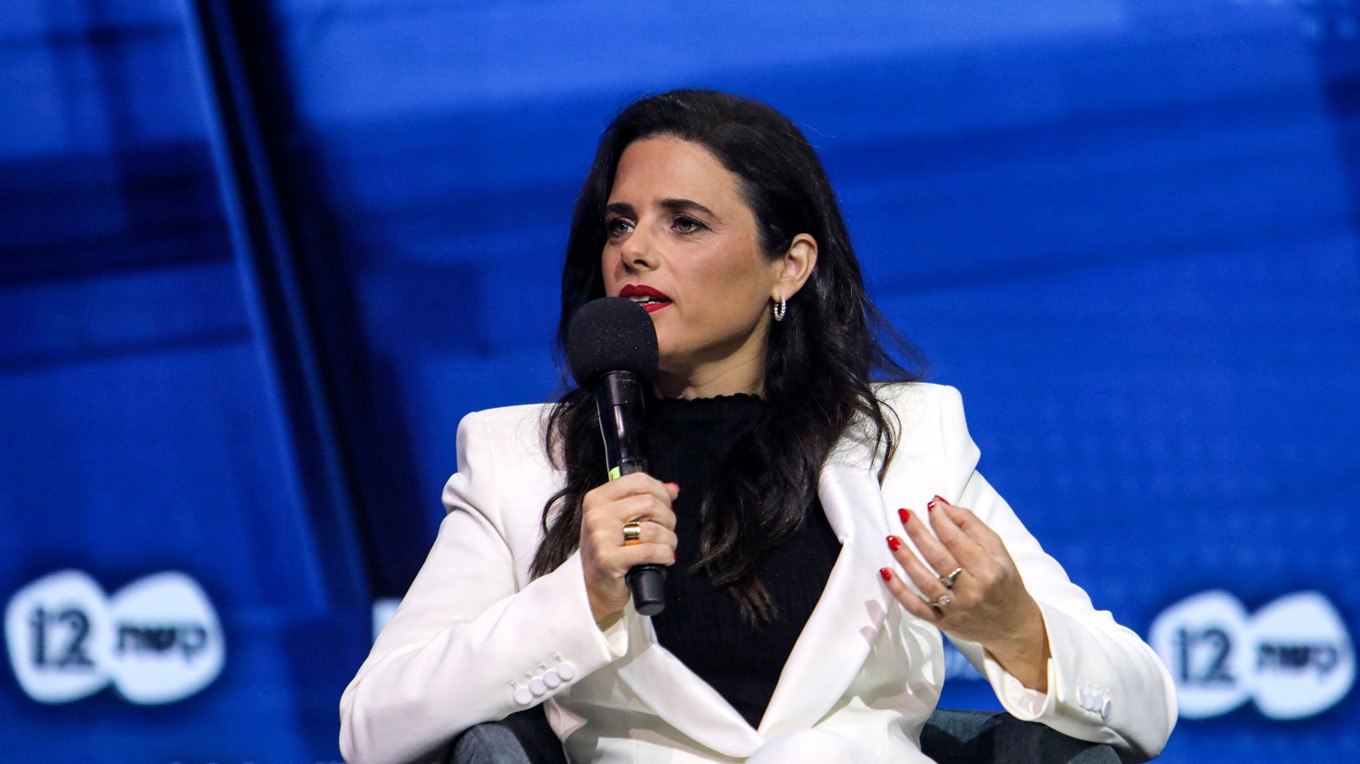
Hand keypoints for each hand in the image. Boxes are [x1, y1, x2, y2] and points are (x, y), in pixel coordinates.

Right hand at [579, 474, 678, 622]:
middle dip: (668, 518)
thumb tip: (673, 488)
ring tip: (668, 546)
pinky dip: (665, 554)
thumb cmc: (609, 550)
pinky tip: (666, 558)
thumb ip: (643, 500)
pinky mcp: (609, 560)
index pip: (638, 481)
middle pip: (650, 503)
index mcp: (597, 498)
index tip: (668, 505)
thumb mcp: (619, 520)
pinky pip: (650, 551)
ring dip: (669, 539)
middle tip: (668, 530)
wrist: (593, 587)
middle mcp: (596, 514)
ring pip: (653, 528)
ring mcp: (601, 537)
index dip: (661, 492)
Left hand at [880, 496, 1049, 691]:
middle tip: (903, 513)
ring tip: (891, 538)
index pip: (957, 540)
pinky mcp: (942, 622)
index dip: (940, 520)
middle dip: (918, 533)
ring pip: (925, 582)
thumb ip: (970, 525)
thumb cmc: (1003, 581)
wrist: (1011, 625)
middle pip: (938, 558)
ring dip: (905, 558)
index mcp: (989, 570)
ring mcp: (955, 609)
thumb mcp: (998, 551)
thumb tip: (940, 504)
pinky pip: (916, 608)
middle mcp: (972, 591)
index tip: (929, 505)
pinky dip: (898, 591)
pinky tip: (885, 573)